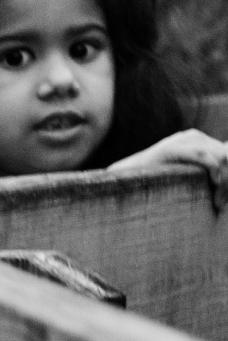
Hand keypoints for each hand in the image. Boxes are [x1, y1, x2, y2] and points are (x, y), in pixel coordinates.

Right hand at [108, 128, 227, 213]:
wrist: (123, 178)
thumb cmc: (152, 181)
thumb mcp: (182, 174)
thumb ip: (202, 171)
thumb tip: (222, 179)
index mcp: (197, 139)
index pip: (226, 153)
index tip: (225, 200)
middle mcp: (192, 136)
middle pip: (226, 155)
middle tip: (222, 204)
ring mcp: (181, 140)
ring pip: (221, 157)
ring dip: (225, 182)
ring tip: (218, 202)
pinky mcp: (171, 149)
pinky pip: (204, 158)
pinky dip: (215, 173)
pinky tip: (213, 185)